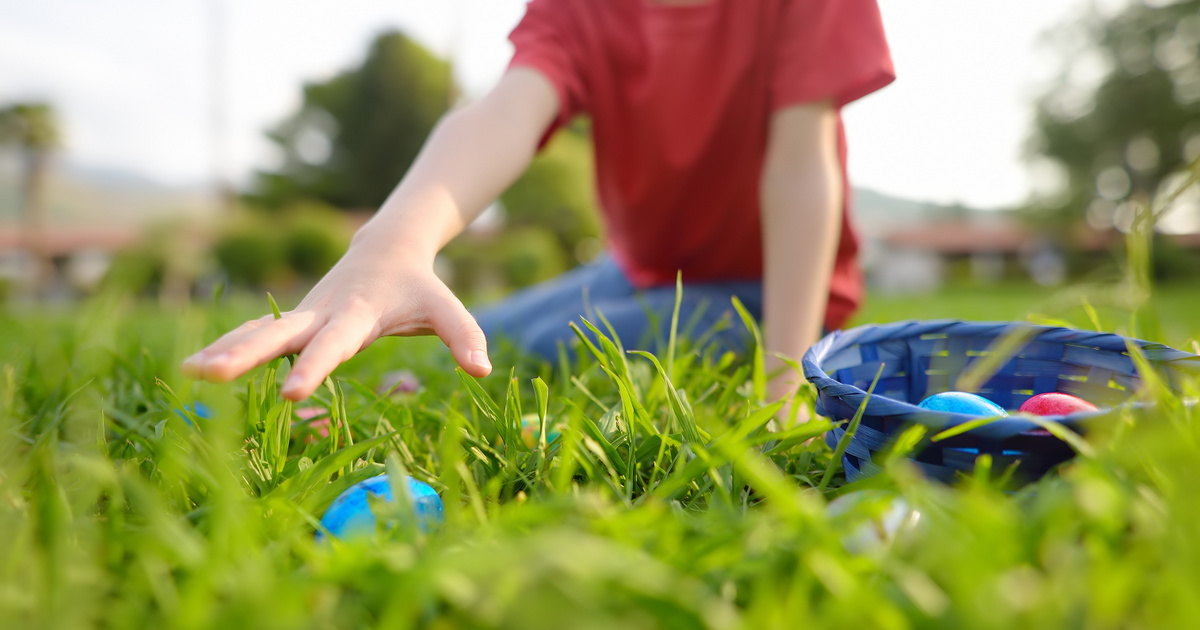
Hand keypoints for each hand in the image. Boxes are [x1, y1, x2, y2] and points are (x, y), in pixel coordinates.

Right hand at [181, 246, 490, 400]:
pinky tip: (195, 367)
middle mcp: (322, 313)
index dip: (314, 367)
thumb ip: (465, 335)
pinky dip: (227, 345)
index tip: (292, 393)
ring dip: (225, 349)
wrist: (387, 248)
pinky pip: (255, 333)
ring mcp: (303, 314)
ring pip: (258, 331)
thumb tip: (484, 370)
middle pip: (279, 334)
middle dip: (245, 354)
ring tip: (189, 372)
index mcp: (357, 313)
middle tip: (210, 375)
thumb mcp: (446, 308)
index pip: (334, 344)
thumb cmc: (418, 286)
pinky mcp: (294, 319)